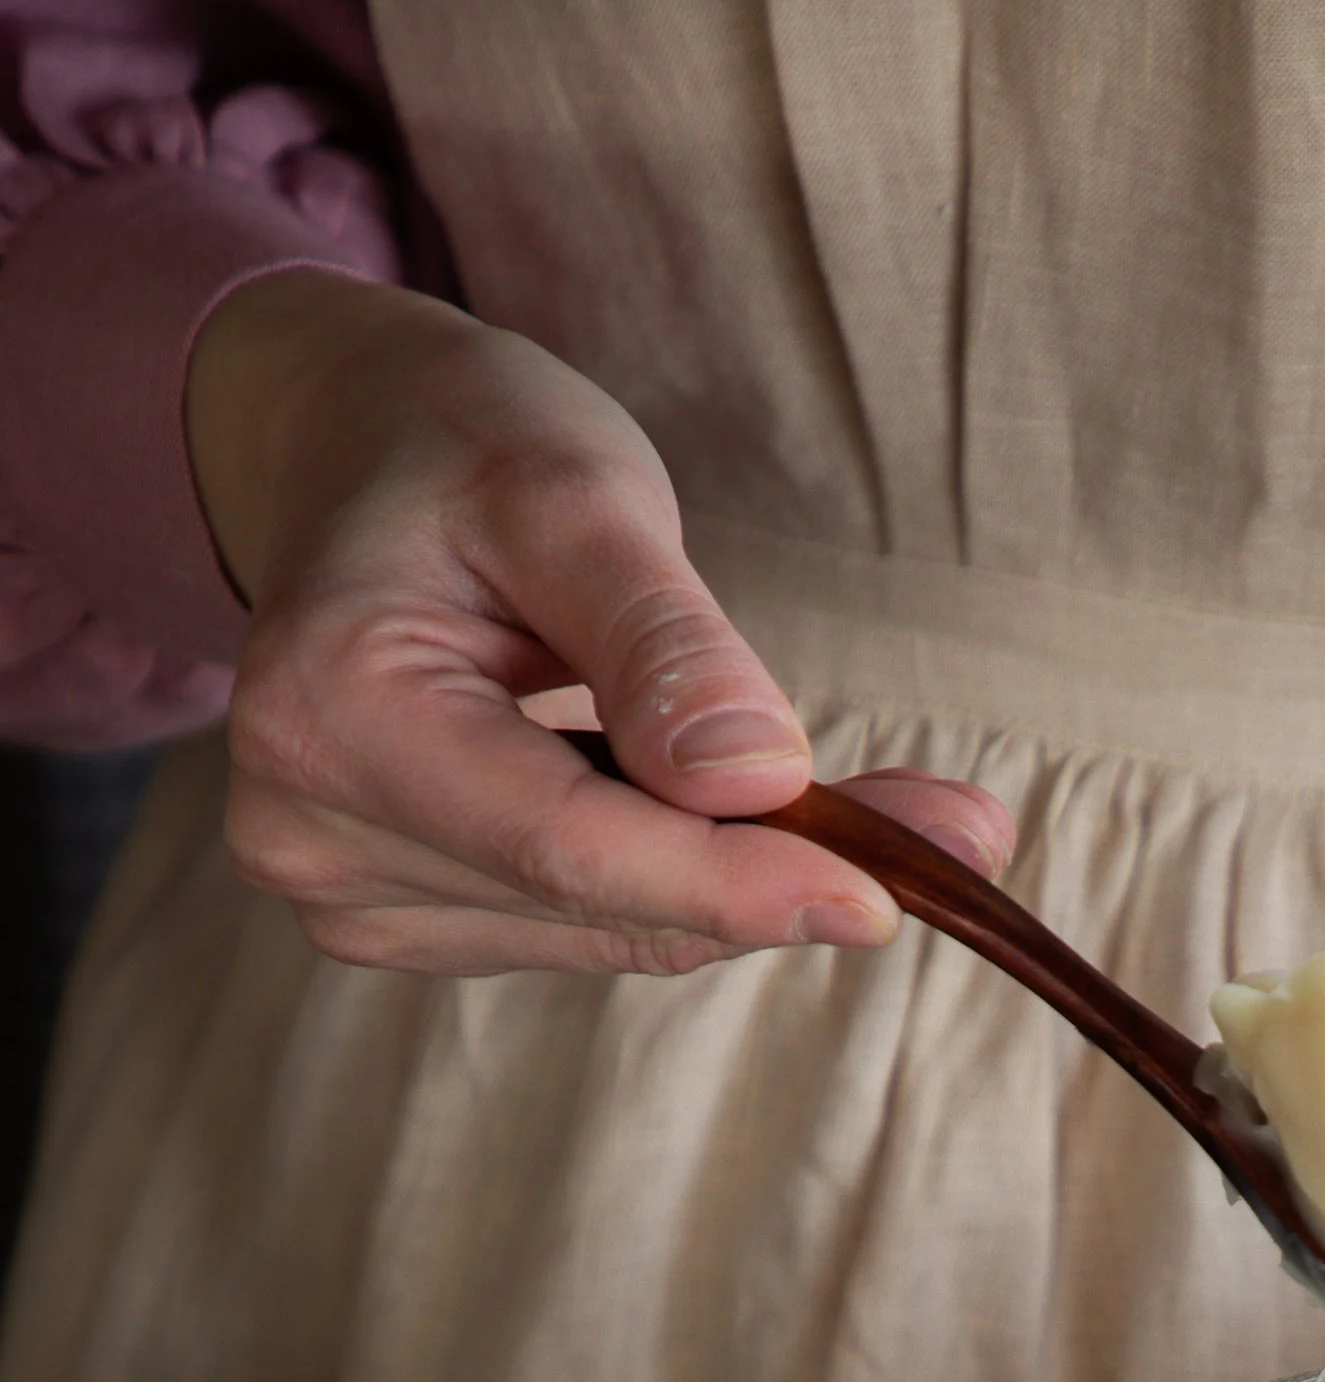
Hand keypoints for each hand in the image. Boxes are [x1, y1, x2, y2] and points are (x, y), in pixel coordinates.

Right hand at [183, 273, 1013, 973]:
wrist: (366, 462)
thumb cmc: (463, 449)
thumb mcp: (572, 491)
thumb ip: (663, 641)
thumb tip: (757, 779)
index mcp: (327, 713)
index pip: (565, 847)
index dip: (735, 881)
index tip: (888, 895)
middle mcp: (308, 830)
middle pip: (600, 901)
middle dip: (780, 873)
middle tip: (959, 832)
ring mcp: (346, 891)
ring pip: (611, 932)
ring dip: (746, 879)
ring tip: (852, 806)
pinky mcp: (403, 918)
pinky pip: (589, 928)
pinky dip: (685, 880)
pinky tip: (710, 805)